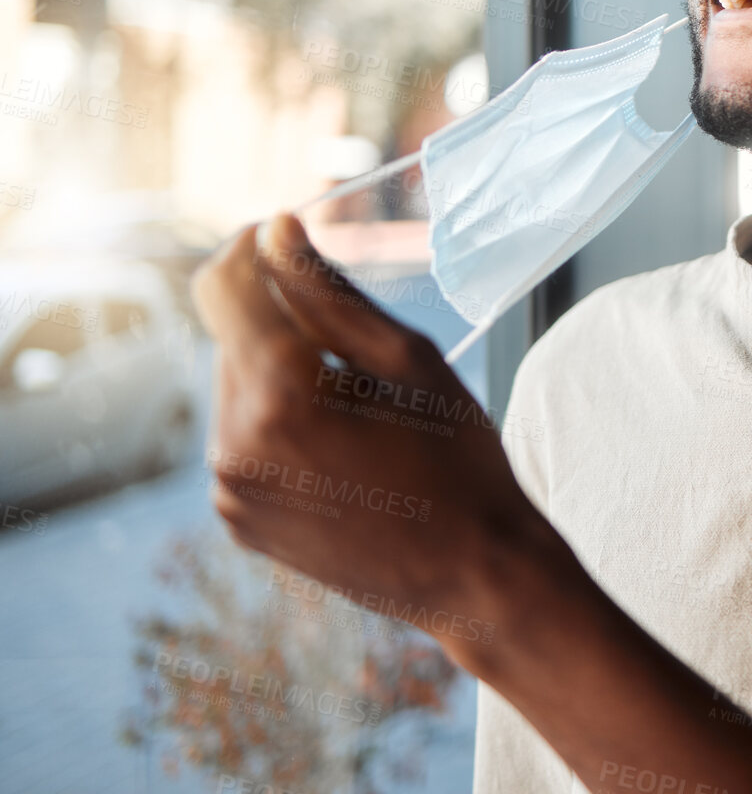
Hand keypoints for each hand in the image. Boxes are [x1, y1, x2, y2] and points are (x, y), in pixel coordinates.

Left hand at [190, 212, 540, 663]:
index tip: (286, 240)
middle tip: (362, 354)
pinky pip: (242, 439)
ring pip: (237, 388)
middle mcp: (234, 444)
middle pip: (233, 338)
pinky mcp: (237, 518)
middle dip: (283, 324)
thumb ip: (329, 293)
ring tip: (361, 412)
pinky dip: (281, 425)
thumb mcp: (409, 359)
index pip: (221, 287)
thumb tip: (274, 231)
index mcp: (280, 396)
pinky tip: (344, 450)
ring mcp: (230, 489)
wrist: (475, 575)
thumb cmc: (461, 461)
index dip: (250, 249)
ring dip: (283, 376)